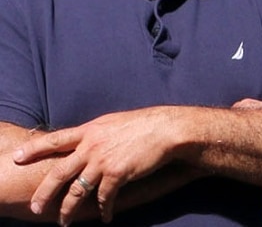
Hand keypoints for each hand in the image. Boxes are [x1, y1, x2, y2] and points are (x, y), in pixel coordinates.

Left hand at [13, 106, 183, 224]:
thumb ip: (97, 134)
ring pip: (77, 190)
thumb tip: (87, 142)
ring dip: (69, 209)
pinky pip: (104, 197)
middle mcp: (92, 146)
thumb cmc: (144, 124)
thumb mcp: (114, 123)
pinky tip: (105, 217)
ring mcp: (103, 160)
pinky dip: (104, 209)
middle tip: (36, 207)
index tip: (17, 156)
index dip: (34, 148)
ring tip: (64, 221)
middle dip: (45, 192)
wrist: (166, 129)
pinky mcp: (117, 174)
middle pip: (60, 172)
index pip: (55, 139)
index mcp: (90, 130)